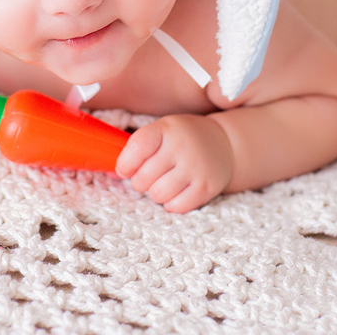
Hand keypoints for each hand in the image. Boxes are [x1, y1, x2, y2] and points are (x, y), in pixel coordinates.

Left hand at [115, 114, 233, 212]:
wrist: (224, 144)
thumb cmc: (183, 138)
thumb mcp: (162, 131)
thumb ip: (137, 148)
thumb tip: (111, 173)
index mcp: (166, 129)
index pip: (136, 148)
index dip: (125, 164)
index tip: (126, 169)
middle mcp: (182, 147)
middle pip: (142, 178)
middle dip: (140, 181)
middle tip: (149, 176)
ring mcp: (196, 168)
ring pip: (157, 195)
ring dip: (155, 193)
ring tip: (163, 182)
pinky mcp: (207, 188)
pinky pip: (175, 207)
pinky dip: (171, 203)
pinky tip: (176, 191)